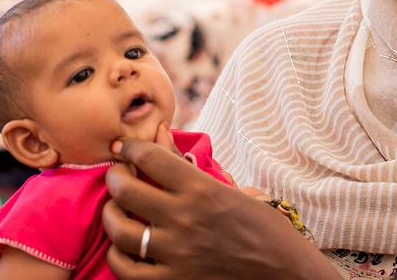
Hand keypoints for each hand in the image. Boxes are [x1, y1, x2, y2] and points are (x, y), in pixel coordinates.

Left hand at [103, 124, 338, 278]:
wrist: (285, 273)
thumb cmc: (262, 228)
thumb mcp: (230, 191)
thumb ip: (187, 165)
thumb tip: (158, 131)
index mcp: (202, 190)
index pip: (148, 157)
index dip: (128, 148)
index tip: (122, 149)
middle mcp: (185, 219)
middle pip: (125, 190)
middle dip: (115, 178)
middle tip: (117, 177)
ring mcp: (177, 253)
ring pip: (119, 229)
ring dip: (111, 215)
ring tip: (116, 211)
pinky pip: (126, 269)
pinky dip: (118, 255)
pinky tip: (124, 247)